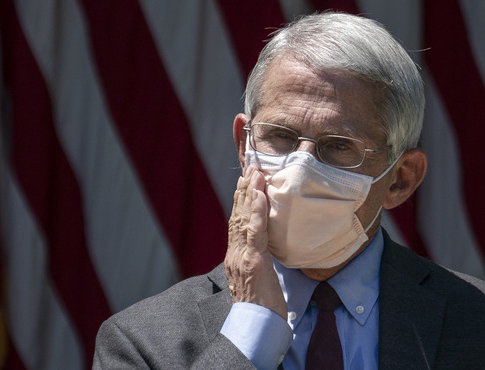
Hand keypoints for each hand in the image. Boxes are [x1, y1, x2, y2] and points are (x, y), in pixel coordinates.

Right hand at [224, 165, 287, 318]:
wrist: (255, 327)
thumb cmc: (260, 310)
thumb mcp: (256, 282)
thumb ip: (256, 264)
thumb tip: (262, 253)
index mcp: (234, 258)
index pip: (236, 224)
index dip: (241, 202)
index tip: (245, 183)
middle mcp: (233, 253)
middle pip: (237, 215)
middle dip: (244, 191)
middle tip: (250, 169)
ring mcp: (241, 256)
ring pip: (244, 218)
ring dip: (250, 193)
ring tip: (255, 173)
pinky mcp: (253, 260)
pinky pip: (255, 230)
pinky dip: (257, 210)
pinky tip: (260, 194)